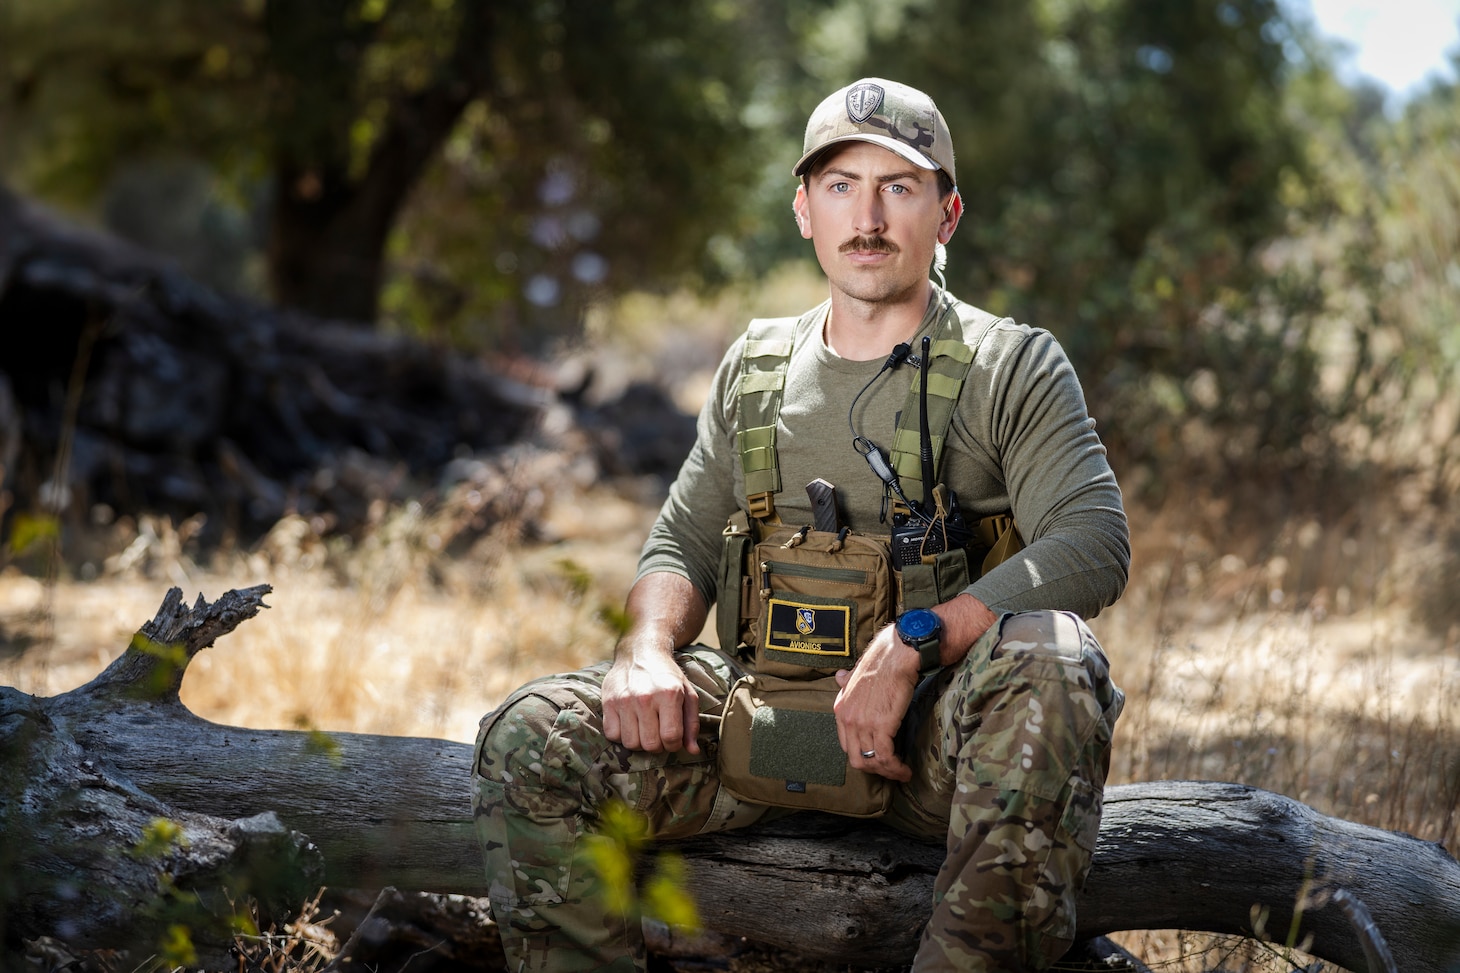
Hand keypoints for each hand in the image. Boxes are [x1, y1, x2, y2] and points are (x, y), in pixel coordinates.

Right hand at [602, 644, 700, 754]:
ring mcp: (624, 700)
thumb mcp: (687, 694)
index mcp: (669, 694)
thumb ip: (691, 724)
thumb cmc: (667, 676)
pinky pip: (612, 735)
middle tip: (658, 734)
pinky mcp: (608, 702)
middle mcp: (645, 697)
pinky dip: (621, 735)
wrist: (640, 652)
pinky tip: (629, 724)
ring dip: (639, 742)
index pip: (671, 737)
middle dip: (657, 745)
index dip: (674, 744)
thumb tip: (694, 751)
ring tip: (644, 729)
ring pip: (631, 743)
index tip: (673, 738)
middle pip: (650, 744)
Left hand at [833, 625, 918, 782]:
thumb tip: (839, 677)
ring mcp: (862, 724)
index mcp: (840, 709)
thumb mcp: (856, 672)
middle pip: (856, 758)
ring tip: (901, 773)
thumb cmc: (881, 662)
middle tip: (889, 770)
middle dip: (874, 769)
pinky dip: (896, 768)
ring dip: (888, 772)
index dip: (862, 756)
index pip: (846, 745)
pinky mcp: (881, 726)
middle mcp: (847, 719)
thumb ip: (847, 681)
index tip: (876, 759)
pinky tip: (905, 770)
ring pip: (872, 761)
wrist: (896, 655)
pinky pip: (886, 757)